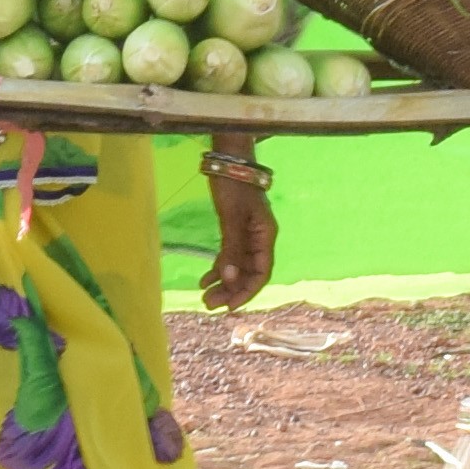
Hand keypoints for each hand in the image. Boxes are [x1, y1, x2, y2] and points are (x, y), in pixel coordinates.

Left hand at [197, 162, 275, 310]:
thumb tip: (229, 280)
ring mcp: (247, 236)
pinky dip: (218, 269)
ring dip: (222, 284)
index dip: (246, 292)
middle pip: (248, 273)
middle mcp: (259, 240)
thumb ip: (232, 248)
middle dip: (230, 291)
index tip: (229, 306)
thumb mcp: (232, 218)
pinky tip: (204, 280)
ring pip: (237, 267)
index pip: (261, 273)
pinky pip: (229, 256)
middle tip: (208, 304)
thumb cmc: (234, 187)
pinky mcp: (235, 231)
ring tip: (204, 297)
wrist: (228, 162)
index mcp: (265, 236)